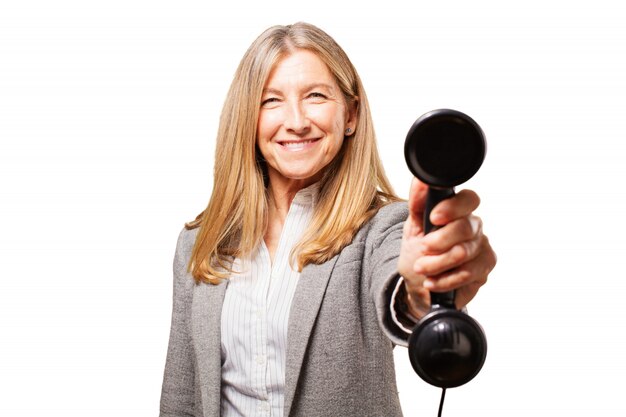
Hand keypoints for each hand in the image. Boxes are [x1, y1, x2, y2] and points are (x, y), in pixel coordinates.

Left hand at [397, 178, 496, 318]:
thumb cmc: (418, 250)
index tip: (434, 217)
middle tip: (423, 248)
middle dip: (437, 241)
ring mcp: (482, 249)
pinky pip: (466, 274)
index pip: (469, 199)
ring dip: (436, 263)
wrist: (418, 283)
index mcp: (460, 211)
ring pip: (463, 253)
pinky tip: (432, 281)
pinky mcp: (483, 271)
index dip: (453, 207)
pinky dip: (443, 279)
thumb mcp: (413, 225)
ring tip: (421, 268)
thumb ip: (418, 203)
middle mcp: (475, 227)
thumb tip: (421, 180)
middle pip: (465, 228)